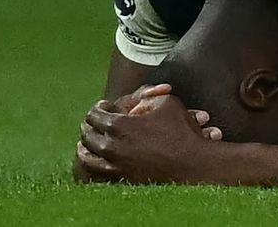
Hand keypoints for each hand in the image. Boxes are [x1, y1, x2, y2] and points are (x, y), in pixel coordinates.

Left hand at [77, 94, 224, 184]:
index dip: (98, 107)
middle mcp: (111, 146)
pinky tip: (95, 161)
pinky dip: (92, 165)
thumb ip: (147, 97)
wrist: (192, 164)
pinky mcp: (119, 180)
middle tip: (91, 123)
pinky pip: (95, 173)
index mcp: (119, 125)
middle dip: (88, 126)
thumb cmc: (181, 130)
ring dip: (85, 147)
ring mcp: (113, 166)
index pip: (95, 114)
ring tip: (85, 143)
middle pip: (87, 134)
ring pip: (87, 156)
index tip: (103, 106)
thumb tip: (136, 101)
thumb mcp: (167, 102)